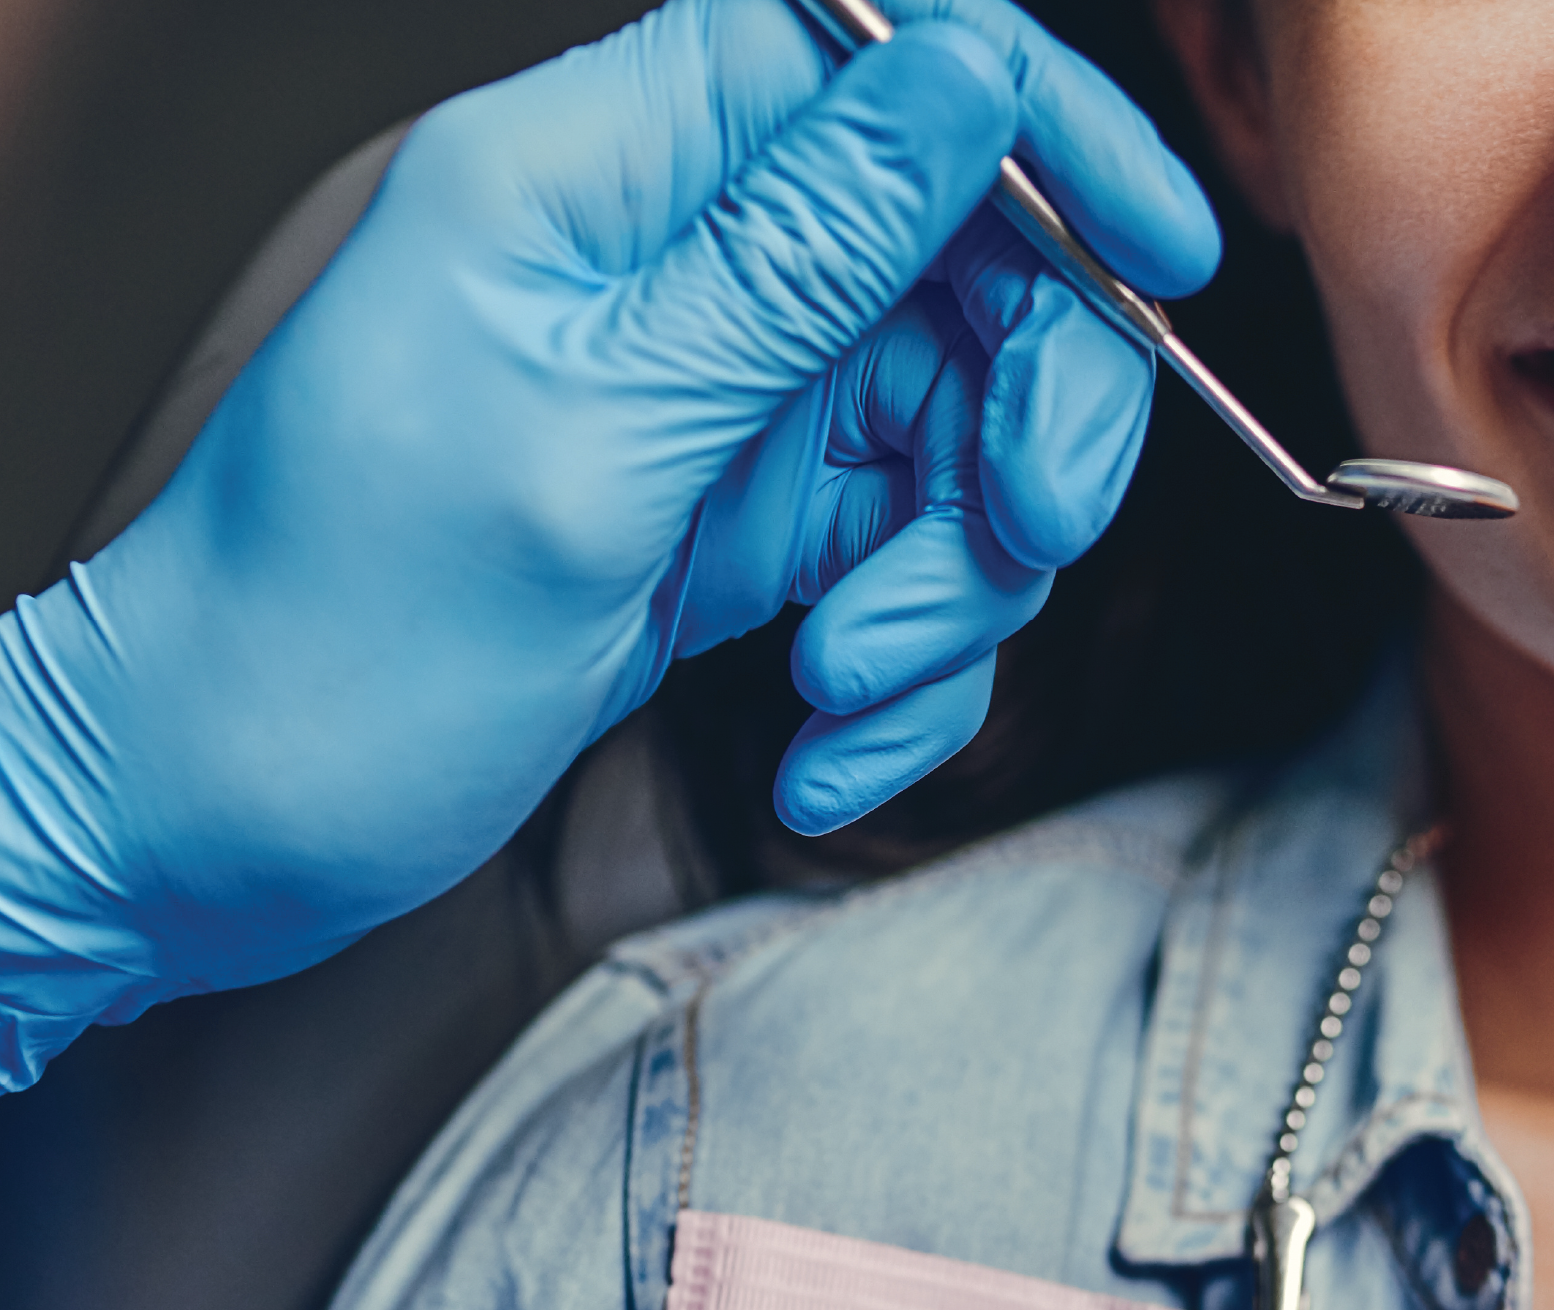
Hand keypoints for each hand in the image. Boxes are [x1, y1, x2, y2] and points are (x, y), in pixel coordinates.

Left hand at [0, 0, 1215, 1088]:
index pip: (878, 53)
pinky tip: (820, 752)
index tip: (1160, 259)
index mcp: (605, 171)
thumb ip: (798, 253)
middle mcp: (685, 265)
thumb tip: (972, 77)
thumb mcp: (590, 434)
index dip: (1043, 130)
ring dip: (951, 589)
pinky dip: (904, 675)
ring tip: (845, 686)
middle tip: (1019, 537)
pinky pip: (912, 566)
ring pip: (963, 441)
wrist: (227, 821)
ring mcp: (729, 398)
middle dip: (1030, 418)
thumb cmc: (335, 627)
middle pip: (971, 267)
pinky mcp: (752, 523)